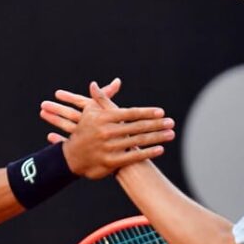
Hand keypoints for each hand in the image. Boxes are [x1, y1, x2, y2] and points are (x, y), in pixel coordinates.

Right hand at [41, 80, 174, 178]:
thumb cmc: (84, 131)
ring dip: (157, 137)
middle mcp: (107, 132)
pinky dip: (148, 153)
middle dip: (157, 125)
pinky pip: (133, 156)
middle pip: (138, 127)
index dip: (147, 113)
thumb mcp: (90, 111)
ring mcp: (109, 147)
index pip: (130, 113)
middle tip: (171, 122)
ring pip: (138, 141)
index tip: (161, 112)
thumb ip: (105, 97)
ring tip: (171, 134)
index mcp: (104, 118)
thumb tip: (117, 81)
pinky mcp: (111, 162)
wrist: (71, 157)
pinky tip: (160, 149)